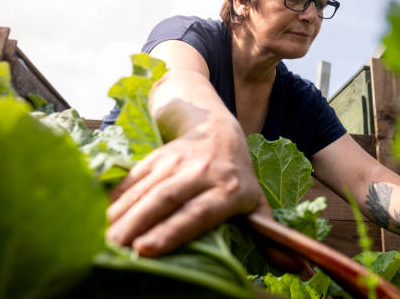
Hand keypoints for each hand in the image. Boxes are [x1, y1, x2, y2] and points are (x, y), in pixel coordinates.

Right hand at [106, 122, 267, 256]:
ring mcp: (176, 162)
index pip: (198, 212)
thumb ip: (271, 237)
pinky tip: (100, 215)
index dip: (172, 231)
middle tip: (112, 250)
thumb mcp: (257, 204)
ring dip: (121, 214)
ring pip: (145, 188)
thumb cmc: (238, 178)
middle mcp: (202, 173)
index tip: (146, 250)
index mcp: (229, 190)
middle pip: (165, 199)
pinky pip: (133, 177)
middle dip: (137, 225)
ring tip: (100, 238)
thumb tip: (299, 268)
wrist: (219, 132)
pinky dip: (116, 197)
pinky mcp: (157, 156)